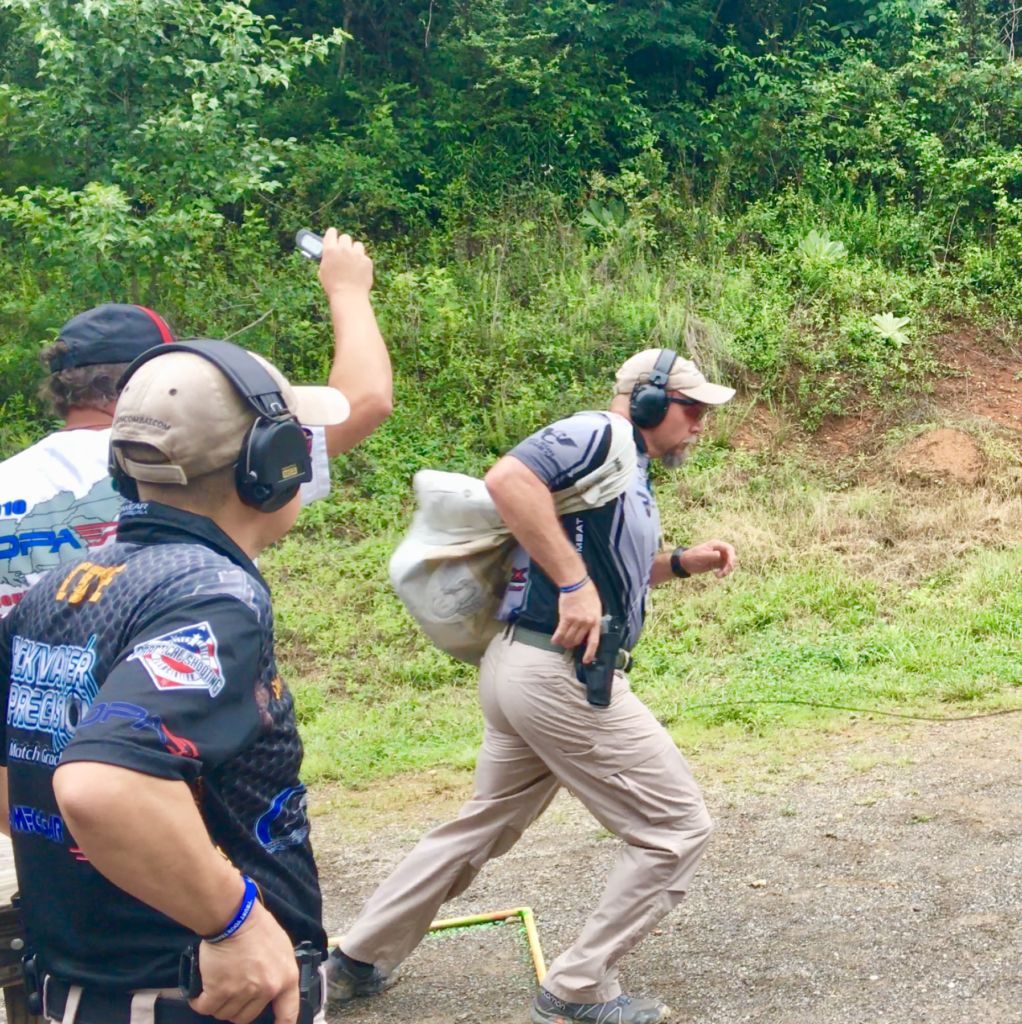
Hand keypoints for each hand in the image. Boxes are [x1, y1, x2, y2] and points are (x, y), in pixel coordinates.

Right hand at [190, 901, 299, 1023]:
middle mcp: (266, 990)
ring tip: (216, 989)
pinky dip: (200, 1003)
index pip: (288, 1014)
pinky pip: (206, 1008)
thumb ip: (279, 971)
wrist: (235, 917)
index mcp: (286, 978)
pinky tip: (199, 996)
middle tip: (232, 993)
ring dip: (219, 1005)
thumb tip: (272, 988)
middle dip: (238, 1008)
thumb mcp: (281, 948)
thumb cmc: (259, 927)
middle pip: (247, 1017)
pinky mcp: (219, 991)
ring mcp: (242, 992)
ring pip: (226, 1014)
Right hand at [318, 227, 373, 298]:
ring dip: (355, 250)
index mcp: (330, 250)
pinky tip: (360, 270)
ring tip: (354, 260)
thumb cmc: (333, 286)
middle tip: (344, 251)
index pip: (331, 233)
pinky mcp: (367, 260)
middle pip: (345, 237)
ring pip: (357, 245)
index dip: (332, 233)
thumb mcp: (323, 271)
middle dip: (344, 243)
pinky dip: (362, 261)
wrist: (349, 296)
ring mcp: (356, 254)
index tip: (334, 234)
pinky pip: (364, 256)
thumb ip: (327, 260)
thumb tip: (329, 256)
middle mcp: (343, 249)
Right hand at [551, 579, 602, 663]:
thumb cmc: (588, 594)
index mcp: (596, 622)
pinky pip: (560, 632)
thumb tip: (588, 632)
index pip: (594, 641)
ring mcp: (576, 621)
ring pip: (569, 638)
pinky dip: (557, 637)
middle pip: (578, 640)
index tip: (586, 661)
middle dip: (572, 645)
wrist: (577, 584)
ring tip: (561, 642)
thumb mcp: (596, 608)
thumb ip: (593, 620)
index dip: (589, 653)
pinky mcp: (566, 618)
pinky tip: (554, 640)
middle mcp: (586, 624)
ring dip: (564, 642)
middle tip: (568, 645)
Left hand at [679, 540, 735, 578]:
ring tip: (718, 576)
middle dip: (729, 565)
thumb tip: (720, 555)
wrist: (685, 564)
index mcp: (715, 545)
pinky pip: (724, 568)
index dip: (732, 556)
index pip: (729, 548)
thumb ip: (710, 555)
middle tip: (724, 572)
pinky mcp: (717, 564)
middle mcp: (719, 550)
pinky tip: (716, 575)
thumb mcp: (700, 556)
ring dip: (726, 570)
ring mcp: (718, 557)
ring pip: (728, 563)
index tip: (729, 565)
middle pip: (731, 556)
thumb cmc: (691, 557)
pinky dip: (723, 572)